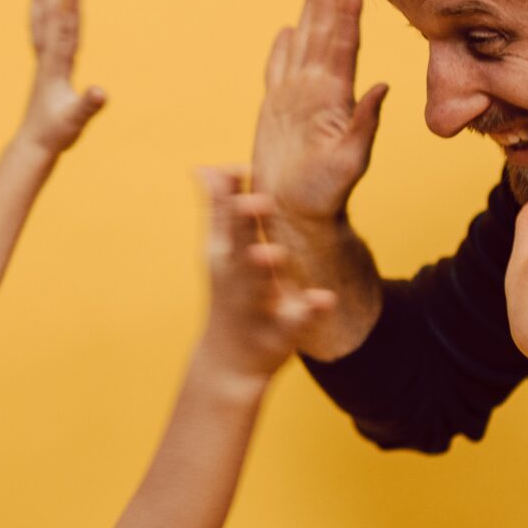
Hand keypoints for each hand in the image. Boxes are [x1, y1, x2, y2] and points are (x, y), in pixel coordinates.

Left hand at [19, 0, 108, 153]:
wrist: (33, 144)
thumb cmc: (57, 134)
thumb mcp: (76, 121)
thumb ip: (88, 106)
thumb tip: (101, 92)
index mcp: (56, 68)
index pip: (66, 33)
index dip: (71, 10)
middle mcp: (46, 60)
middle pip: (50, 18)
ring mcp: (42, 62)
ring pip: (40, 22)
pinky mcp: (43, 67)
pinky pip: (40, 32)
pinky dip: (40, 15)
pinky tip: (40, 6)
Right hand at [196, 167, 337, 380]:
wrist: (229, 361)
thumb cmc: (229, 295)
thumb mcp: (218, 252)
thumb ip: (216, 209)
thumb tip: (203, 166)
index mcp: (222, 254)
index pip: (223, 218)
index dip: (230, 194)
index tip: (238, 168)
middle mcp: (233, 277)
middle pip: (237, 245)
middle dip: (243, 224)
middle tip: (255, 199)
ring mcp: (255, 305)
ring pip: (257, 284)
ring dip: (262, 268)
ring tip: (272, 253)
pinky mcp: (279, 332)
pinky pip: (295, 321)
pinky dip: (308, 311)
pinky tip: (324, 299)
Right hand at [250, 0, 388, 225]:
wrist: (297, 217)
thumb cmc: (324, 196)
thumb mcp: (350, 161)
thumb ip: (365, 123)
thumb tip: (383, 87)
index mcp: (334, 97)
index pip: (342, 45)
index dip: (347, 13)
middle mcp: (317, 91)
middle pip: (323, 33)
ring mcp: (296, 98)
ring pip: (303, 43)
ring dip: (310, 10)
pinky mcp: (276, 111)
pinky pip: (277, 71)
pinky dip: (281, 49)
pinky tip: (286, 30)